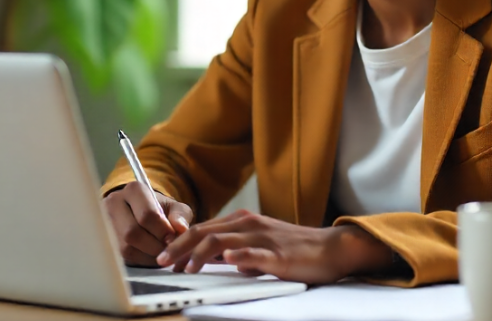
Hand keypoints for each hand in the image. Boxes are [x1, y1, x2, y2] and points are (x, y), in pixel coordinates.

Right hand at [103, 182, 193, 266]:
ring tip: (159, 253)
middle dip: (154, 245)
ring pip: (126, 247)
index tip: (172, 238)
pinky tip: (148, 255)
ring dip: (147, 255)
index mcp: (133, 190)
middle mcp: (114, 203)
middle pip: (133, 232)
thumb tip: (181, 228)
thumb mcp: (173, 207)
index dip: (163, 231)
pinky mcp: (103, 239)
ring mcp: (104, 222)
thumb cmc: (158, 210)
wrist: (138, 213)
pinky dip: (139, 260)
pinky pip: (121, 257)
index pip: (147, 214)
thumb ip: (180, 215)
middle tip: (166, 249)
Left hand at [155, 210, 395, 283]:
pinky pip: (254, 252)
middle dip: (179, 247)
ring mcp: (263, 237)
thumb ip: (240, 252)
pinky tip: (226, 260)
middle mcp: (249, 224)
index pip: (202, 228)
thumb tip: (223, 261)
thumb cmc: (296, 250)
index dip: (178, 242)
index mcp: (242, 222)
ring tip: (184, 268)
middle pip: (204, 231)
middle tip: (161, 262)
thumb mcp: (261, 248)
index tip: (162, 256)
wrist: (331, 249)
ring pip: (222, 240)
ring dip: (198, 254)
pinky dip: (238, 255)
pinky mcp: (278, 253)